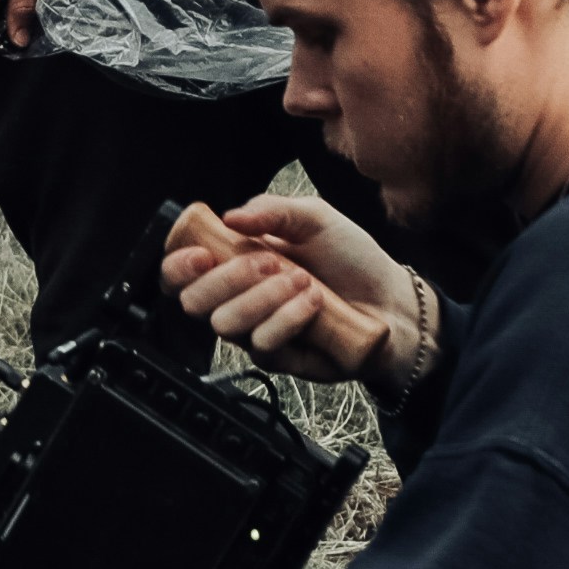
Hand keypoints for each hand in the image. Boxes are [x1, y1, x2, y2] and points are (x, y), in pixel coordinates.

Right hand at [169, 194, 439, 389]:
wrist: (392, 300)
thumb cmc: (352, 259)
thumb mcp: (314, 218)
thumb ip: (272, 209)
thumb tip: (231, 216)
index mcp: (236, 263)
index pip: (182, 273)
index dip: (177, 266)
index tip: (200, 255)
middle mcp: (238, 299)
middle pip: (193, 302)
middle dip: (225, 279)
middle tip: (267, 262)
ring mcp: (255, 331)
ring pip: (226, 324)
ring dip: (263, 297)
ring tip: (302, 280)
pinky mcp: (279, 359)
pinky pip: (263, 344)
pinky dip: (287, 318)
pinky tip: (313, 302)